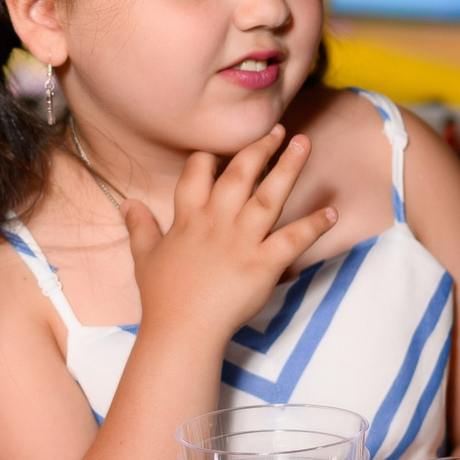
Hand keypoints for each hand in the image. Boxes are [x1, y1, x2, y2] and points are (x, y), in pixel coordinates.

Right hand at [123, 124, 332, 346]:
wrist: (182, 330)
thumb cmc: (163, 297)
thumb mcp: (145, 257)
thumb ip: (140, 226)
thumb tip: (127, 203)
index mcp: (189, 218)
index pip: (198, 171)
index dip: (211, 155)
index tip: (223, 147)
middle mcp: (217, 221)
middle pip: (240, 173)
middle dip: (260, 147)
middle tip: (279, 129)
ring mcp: (242, 240)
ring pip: (269, 196)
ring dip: (289, 168)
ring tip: (305, 143)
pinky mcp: (264, 263)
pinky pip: (294, 238)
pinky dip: (314, 225)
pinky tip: (332, 212)